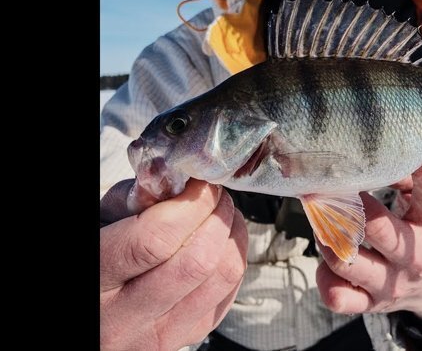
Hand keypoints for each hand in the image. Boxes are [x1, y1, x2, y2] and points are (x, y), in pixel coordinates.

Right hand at [100, 178, 247, 349]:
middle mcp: (124, 319)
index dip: (191, 205)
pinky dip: (232, 261)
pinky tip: (220, 243)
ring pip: (221, 278)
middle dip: (217, 216)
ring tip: (222, 214)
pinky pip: (228, 295)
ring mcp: (158, 336)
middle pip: (197, 262)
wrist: (93, 309)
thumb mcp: (100, 222)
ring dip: (232, 236)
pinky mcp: (185, 338)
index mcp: (96, 281)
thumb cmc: (95, 257)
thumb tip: (184, 181)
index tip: (202, 184)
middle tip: (216, 195)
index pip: (156, 240)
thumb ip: (137, 199)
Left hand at [316, 160, 421, 320]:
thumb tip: (373, 155)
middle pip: (376, 228)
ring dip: (326, 237)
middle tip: (329, 187)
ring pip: (344, 261)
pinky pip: (336, 295)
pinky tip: (329, 259)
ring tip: (325, 221)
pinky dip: (323, 276)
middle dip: (347, 204)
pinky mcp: (371, 304)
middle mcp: (415, 257)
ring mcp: (391, 283)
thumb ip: (409, 176)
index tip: (415, 157)